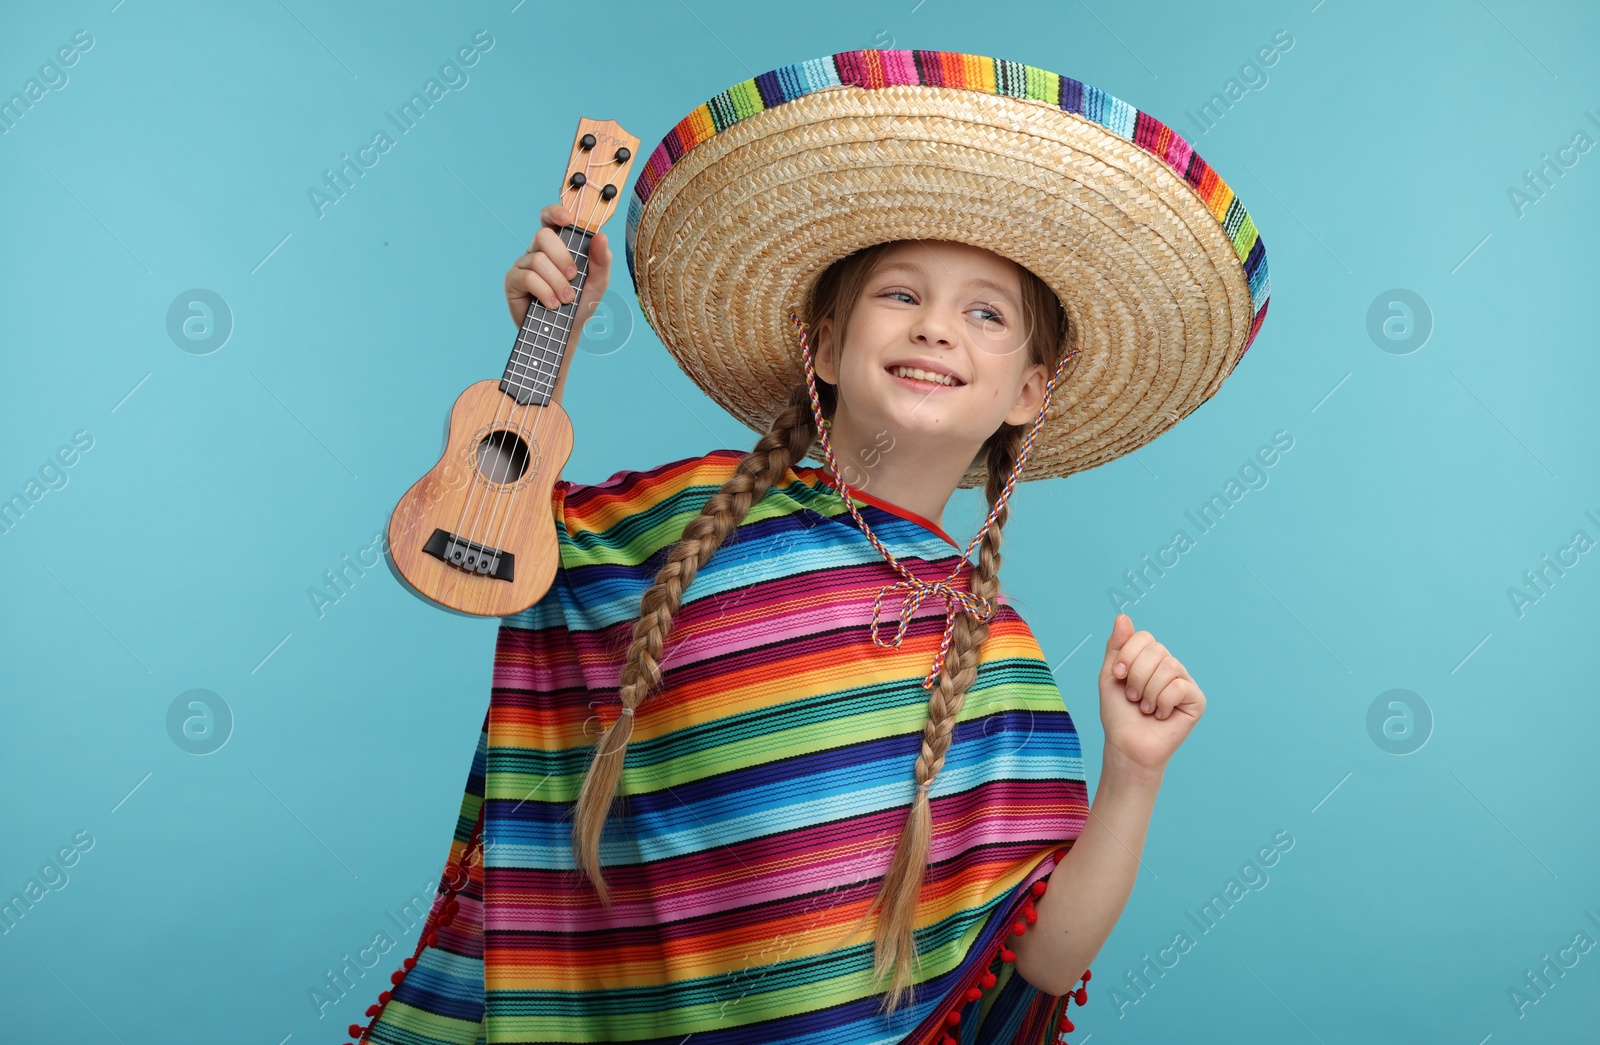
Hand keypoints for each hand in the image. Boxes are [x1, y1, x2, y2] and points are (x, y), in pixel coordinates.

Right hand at [504, 202, 611, 326]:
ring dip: (557, 282)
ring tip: (566, 299)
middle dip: (562, 257)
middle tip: (574, 276)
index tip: (567, 219)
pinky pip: (528, 277)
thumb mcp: (598, 282)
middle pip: (543, 235)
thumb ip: (602, 260)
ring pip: (537, 259)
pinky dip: (545, 292)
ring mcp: (523, 265)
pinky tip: (552, 304)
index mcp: (557, 246)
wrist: (566, 333)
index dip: (555, 212)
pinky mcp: (513, 281)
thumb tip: (602, 236)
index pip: (550, 219)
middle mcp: (537, 251)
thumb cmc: (580, 305)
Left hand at [1098, 613, 1204, 772]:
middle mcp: (1169, 666)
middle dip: (1137, 676)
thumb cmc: (1118, 713)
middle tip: (1133, 697)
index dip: (1128, 655)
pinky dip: (1163, 702)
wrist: (1127, 745)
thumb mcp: (1110, 675)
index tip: (1118, 675)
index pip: (1145, 637)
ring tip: (1145, 708)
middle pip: (1157, 650)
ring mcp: (1184, 682)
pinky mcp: (1196, 700)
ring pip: (1170, 667)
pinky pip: (1179, 687)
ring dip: (1149, 691)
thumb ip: (1117, 645)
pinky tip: (1161, 715)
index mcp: (1150, 659)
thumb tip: (1123, 616)